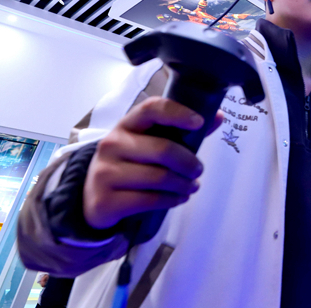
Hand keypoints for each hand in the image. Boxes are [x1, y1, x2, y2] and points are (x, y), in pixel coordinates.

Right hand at [83, 97, 223, 229]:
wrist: (92, 196)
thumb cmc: (129, 163)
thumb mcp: (148, 142)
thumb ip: (181, 130)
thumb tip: (218, 116)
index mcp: (126, 124)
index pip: (151, 109)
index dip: (177, 113)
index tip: (199, 122)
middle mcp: (112, 144)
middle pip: (162, 149)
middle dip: (189, 162)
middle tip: (199, 171)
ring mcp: (105, 173)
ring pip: (158, 178)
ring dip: (183, 185)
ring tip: (192, 187)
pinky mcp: (104, 200)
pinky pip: (149, 200)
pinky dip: (171, 200)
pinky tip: (178, 199)